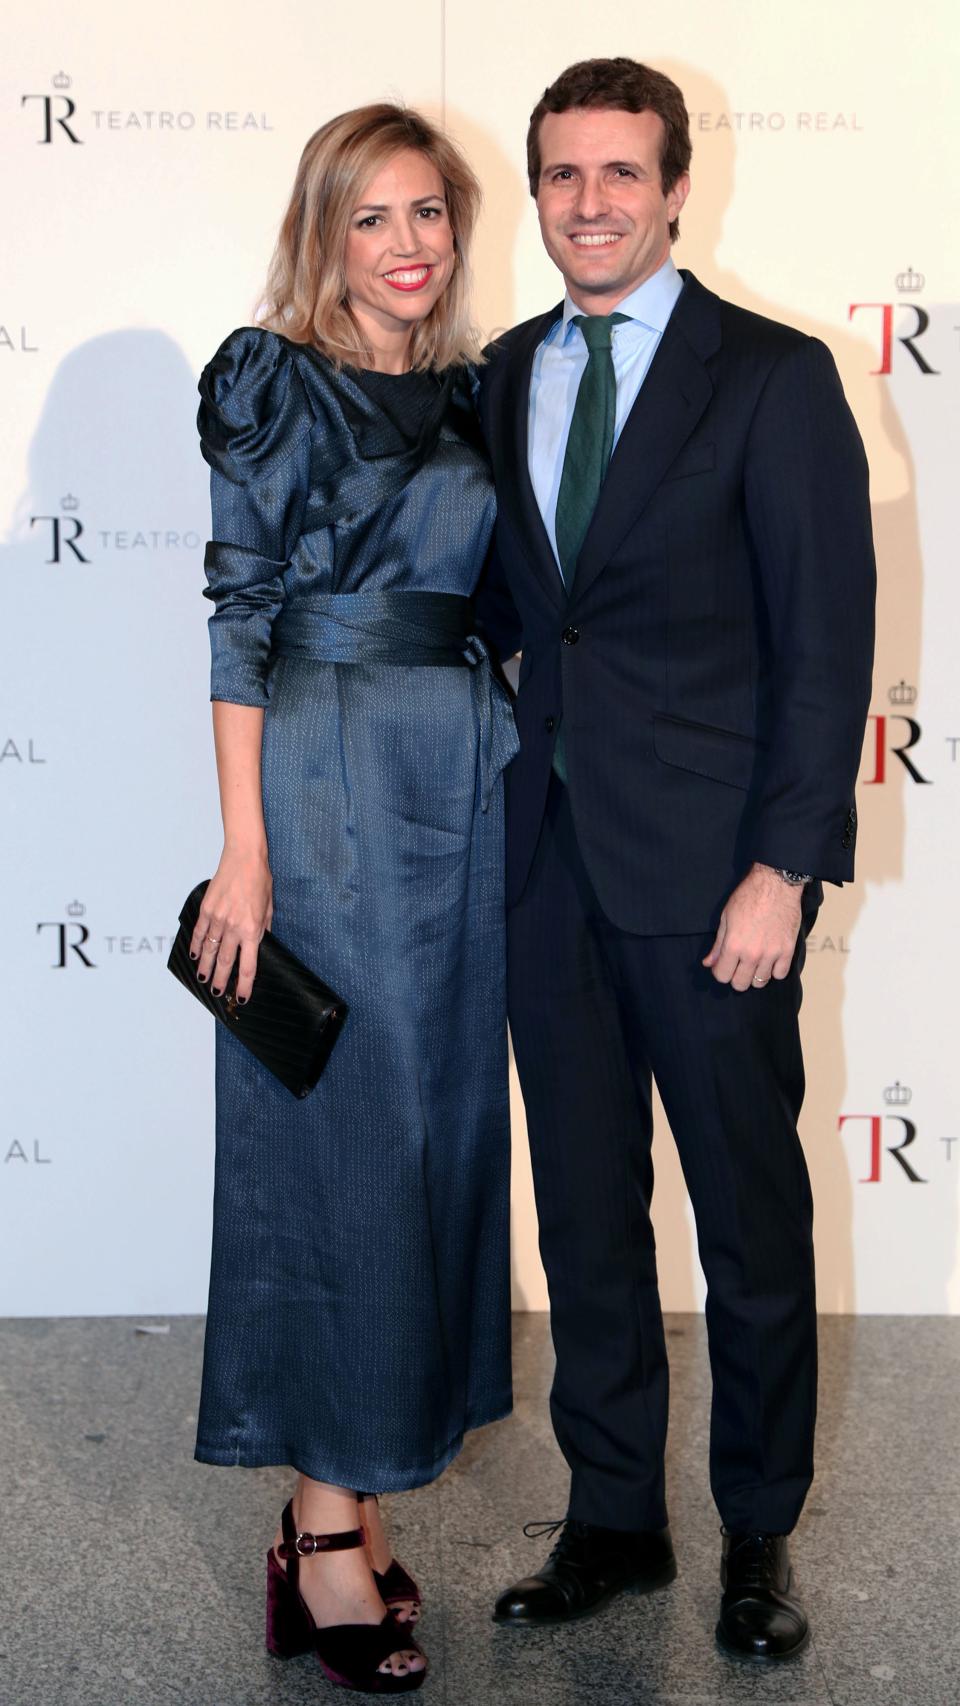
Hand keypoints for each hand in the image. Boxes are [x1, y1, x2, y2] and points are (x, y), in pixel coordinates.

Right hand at [189, 848, 272, 1003]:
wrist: (244, 857)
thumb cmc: (260, 879)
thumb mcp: (269, 907)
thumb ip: (263, 928)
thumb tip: (259, 944)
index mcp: (252, 929)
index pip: (248, 966)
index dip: (245, 985)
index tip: (242, 996)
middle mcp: (234, 927)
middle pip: (226, 962)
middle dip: (222, 980)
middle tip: (218, 992)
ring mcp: (218, 918)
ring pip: (210, 950)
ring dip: (206, 967)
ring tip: (203, 979)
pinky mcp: (207, 909)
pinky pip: (199, 932)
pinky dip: (196, 945)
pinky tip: (195, 955)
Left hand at [702, 863, 802, 992]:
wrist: (776, 884)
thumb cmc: (748, 896)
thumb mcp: (725, 918)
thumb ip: (718, 945)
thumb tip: (709, 963)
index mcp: (733, 945)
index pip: (722, 976)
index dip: (720, 971)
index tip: (723, 965)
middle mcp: (752, 954)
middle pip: (740, 984)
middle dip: (736, 977)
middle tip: (738, 966)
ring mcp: (772, 954)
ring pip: (760, 982)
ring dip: (755, 975)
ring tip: (755, 962)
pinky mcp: (788, 950)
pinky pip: (781, 974)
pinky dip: (775, 971)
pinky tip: (770, 960)